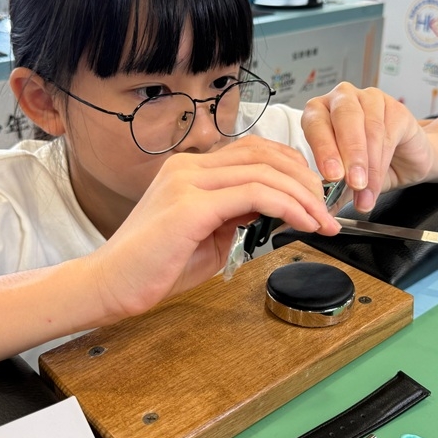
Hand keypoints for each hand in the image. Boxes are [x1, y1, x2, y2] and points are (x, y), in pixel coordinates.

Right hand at [92, 137, 339, 322]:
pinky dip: (286, 206)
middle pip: (264, 154)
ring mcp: (188, 182)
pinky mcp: (190, 205)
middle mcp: (188, 166)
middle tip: (327, 209)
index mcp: (190, 169)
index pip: (253, 152)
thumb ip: (235, 216)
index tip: (313, 196)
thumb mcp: (206, 236)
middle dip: (305, 179)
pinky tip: (302, 222)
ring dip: (303, 196)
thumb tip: (268, 209)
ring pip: (264, 171)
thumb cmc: (153, 267)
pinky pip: (253, 195)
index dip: (291, 169)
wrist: (109, 285)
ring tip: (323, 221)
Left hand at [301, 84, 433, 211]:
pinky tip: (379, 180)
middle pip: (344, 118)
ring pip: (369, 128)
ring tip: (366, 191)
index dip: (323, 149)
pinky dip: (383, 161)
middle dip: (349, 154)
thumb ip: (333, 192)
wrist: (406, 161)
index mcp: (320, 111)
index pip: (315, 122)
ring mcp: (370, 99)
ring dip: (368, 164)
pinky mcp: (396, 107)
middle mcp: (342, 99)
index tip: (331, 175)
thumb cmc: (369, 165)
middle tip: (352, 182)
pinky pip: (389, 132)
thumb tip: (319, 210)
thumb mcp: (347, 182)